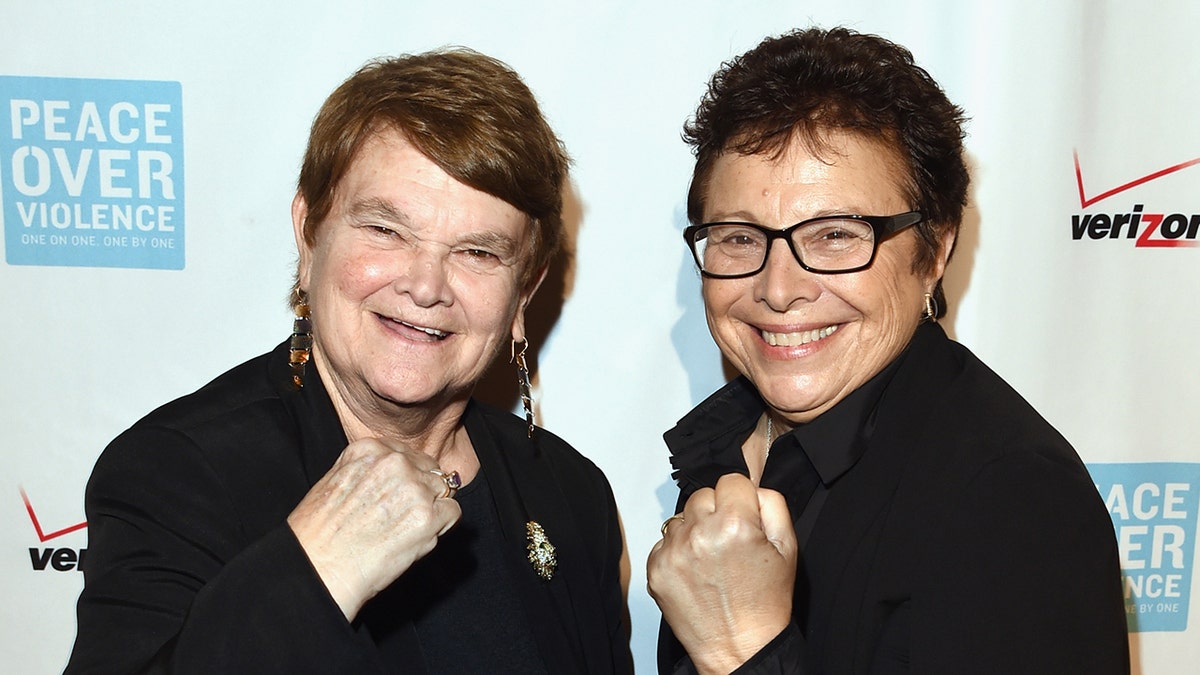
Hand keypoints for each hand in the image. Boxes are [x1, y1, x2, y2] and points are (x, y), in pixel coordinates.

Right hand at [287, 437, 462, 619]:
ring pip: (443, 491)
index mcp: (370, 450)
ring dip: (430, 509)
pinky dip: (441, 526)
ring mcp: (414, 489)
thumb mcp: (336, 481)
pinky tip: (416, 538)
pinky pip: (452, 513)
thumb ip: (369, 469)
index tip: (396, 495)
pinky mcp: (427, 517)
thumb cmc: (320, 534)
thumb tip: (400, 469)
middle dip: (421, 491)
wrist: (319, 570)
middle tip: (400, 517)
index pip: (408, 454)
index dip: (407, 476)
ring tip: (403, 529)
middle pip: (429, 470)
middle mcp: (394, 463)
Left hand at [647, 473, 796, 673]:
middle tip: (729, 542)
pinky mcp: (656, 568)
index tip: (743, 517)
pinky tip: (696, 571)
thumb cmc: (764, 603)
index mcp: (735, 524)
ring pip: (682, 517)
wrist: (738, 647)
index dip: (741, 498)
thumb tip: (751, 487)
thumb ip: (772, 504)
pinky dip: (678, 551)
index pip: (730, 480)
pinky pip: (665, 541)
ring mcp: (673, 551)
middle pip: (703, 495)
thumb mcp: (787, 548)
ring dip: (695, 531)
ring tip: (712, 560)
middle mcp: (699, 533)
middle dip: (716, 512)